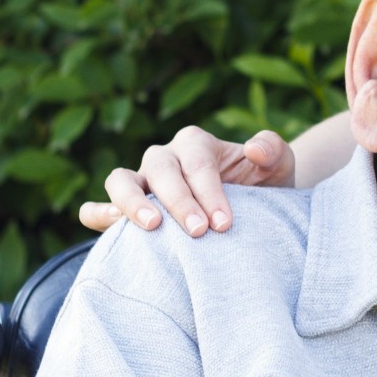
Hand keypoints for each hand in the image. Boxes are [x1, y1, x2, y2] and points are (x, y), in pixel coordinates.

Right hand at [76, 126, 295, 235]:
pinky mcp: (127, 208)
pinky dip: (98, 213)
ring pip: (121, 180)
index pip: (197, 163)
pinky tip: (107, 226)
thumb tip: (253, 148)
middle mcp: (165, 158)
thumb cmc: (263, 186)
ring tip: (152, 227)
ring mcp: (142, 181)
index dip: (209, 192)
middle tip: (200, 232)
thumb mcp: (279, 165)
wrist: (254, 210)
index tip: (224, 224)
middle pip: (160, 169)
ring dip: (132, 202)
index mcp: (196, 144)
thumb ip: (272, 149)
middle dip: (179, 201)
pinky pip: (99, 206)